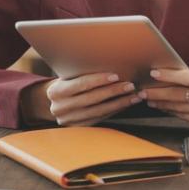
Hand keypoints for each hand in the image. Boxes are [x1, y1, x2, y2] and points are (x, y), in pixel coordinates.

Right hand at [25, 73, 139, 125]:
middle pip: (91, 99)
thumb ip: (82, 72)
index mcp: (55, 91)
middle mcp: (59, 108)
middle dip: (113, 92)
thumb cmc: (67, 83)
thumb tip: (110, 62)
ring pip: (98, 111)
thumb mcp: (68, 76)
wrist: (56, 102)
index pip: (81, 84)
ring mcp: (68, 120)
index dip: (99, 80)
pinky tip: (125, 104)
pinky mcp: (78, 128)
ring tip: (133, 96)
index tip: (116, 75)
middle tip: (130, 86)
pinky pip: (99, 119)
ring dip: (118, 103)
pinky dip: (114, 111)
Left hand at [140, 68, 188, 130]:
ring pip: (178, 107)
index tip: (153, 73)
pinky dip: (171, 111)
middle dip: (157, 92)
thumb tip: (168, 76)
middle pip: (178, 94)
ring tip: (148, 99)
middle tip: (142, 90)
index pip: (185, 77)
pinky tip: (162, 108)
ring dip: (160, 103)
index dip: (168, 76)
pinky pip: (183, 117)